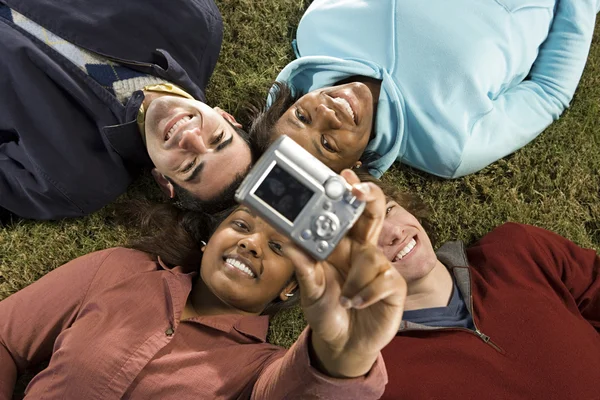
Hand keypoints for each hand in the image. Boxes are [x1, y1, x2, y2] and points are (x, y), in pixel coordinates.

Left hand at [286, 170, 406, 377]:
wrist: (341, 344)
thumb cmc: (326, 310)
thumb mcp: (309, 288)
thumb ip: (301, 265)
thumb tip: (284, 240)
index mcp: (342, 245)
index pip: (348, 211)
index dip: (349, 191)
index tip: (343, 174)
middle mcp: (363, 250)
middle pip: (372, 214)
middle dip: (369, 196)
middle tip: (357, 189)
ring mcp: (381, 267)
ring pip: (371, 257)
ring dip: (354, 280)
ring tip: (344, 298)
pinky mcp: (395, 286)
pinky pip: (383, 280)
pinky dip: (365, 295)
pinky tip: (356, 304)